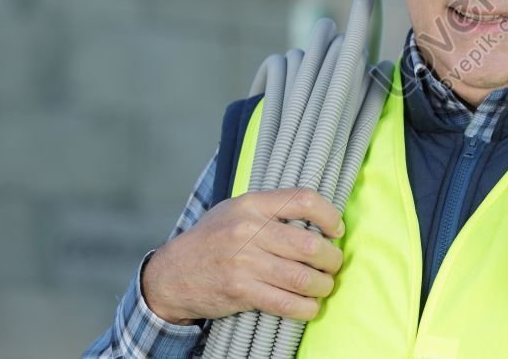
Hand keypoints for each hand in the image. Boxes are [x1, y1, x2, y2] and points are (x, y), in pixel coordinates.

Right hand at [141, 188, 344, 325]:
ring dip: (323, 285)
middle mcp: (248, 230)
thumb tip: (318, 220)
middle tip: (333, 264)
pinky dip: (306, 307)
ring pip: (302, 277)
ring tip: (324, 285)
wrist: (171, 274)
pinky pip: (286, 302)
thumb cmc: (212, 239)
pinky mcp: (241, 291)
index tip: (336, 230)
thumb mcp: (236, 210)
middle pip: (310, 245)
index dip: (329, 215)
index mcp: (252, 204)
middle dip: (332, 259)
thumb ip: (272, 209)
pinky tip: (310, 305)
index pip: (304, 200)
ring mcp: (244, 262)